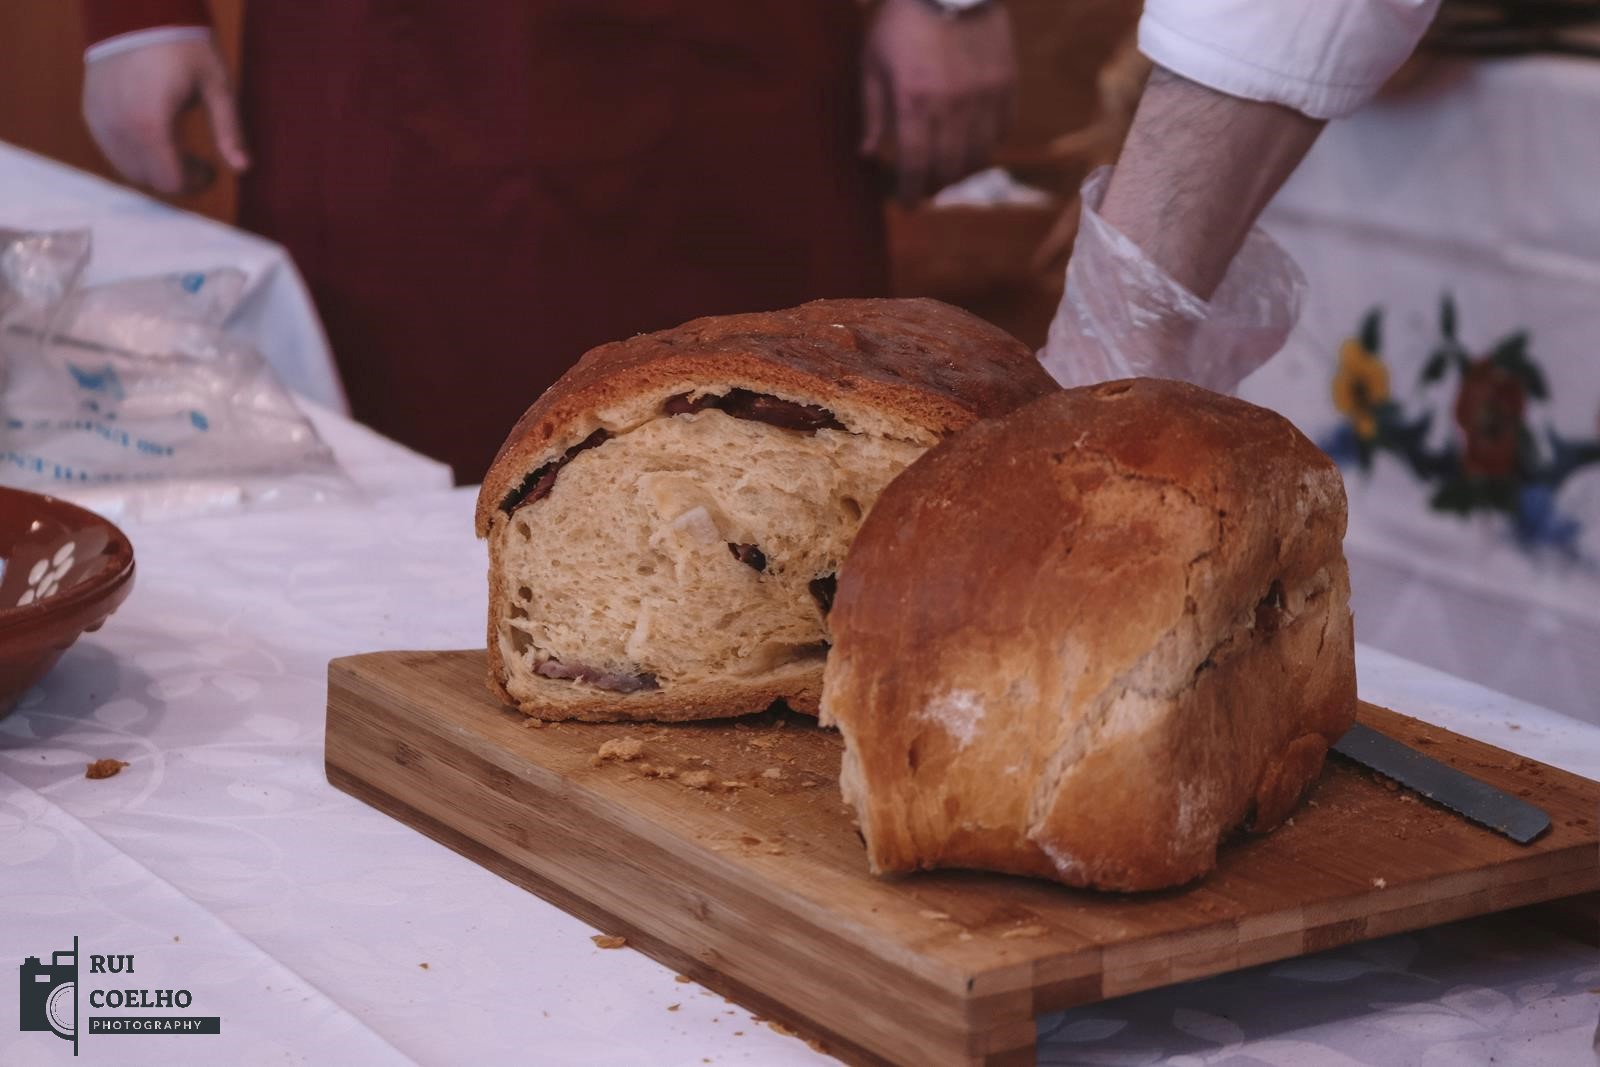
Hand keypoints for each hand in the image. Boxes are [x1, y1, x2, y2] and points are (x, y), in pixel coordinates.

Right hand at [82, 37, 248, 195]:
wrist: (135, 11)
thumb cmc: (183, 46)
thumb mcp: (217, 86)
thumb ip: (229, 131)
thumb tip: (244, 169)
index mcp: (150, 124)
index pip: (169, 182)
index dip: (194, 183)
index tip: (212, 170)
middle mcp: (119, 127)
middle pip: (148, 180)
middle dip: (176, 178)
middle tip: (198, 161)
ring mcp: (100, 120)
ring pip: (128, 169)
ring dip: (155, 168)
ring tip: (178, 147)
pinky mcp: (91, 112)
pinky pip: (112, 149)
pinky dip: (135, 153)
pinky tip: (154, 134)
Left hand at [861, 0, 1016, 205]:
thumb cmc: (902, 19)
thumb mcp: (872, 62)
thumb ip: (871, 112)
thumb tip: (866, 155)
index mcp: (914, 102)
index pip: (915, 166)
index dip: (911, 193)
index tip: (907, 205)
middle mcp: (952, 106)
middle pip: (950, 168)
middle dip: (935, 186)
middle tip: (925, 188)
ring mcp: (984, 96)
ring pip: (979, 155)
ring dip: (962, 170)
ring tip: (949, 169)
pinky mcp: (1006, 83)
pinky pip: (1002, 129)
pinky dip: (988, 144)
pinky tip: (974, 142)